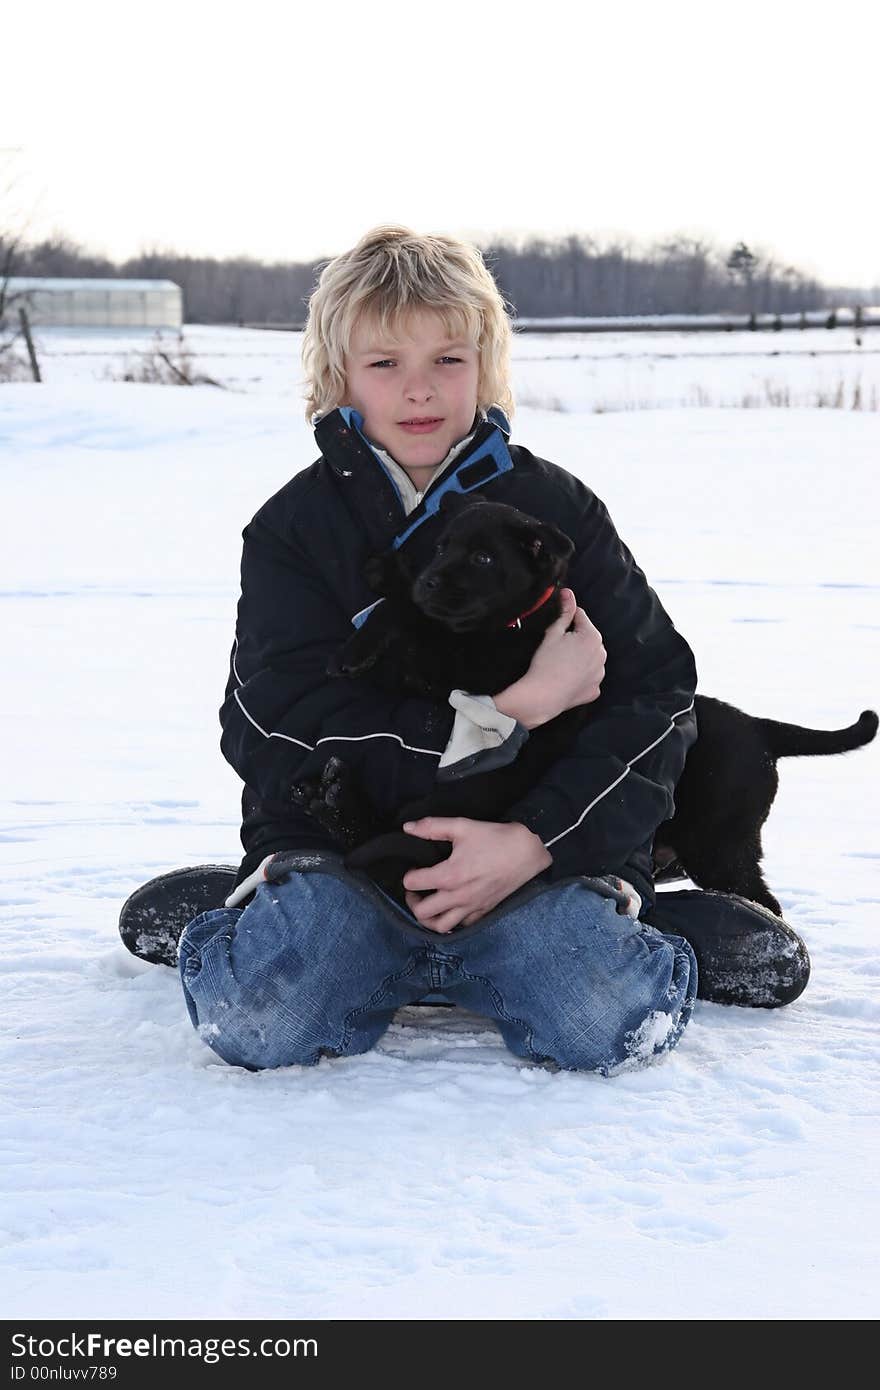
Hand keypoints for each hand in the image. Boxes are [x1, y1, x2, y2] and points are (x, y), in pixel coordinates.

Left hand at [401, 817, 551, 933]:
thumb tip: (408, 828)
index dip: (408, 875)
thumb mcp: (462, 826)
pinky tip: (450, 908)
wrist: (527, 851)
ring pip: (440, 927)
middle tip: (416, 890)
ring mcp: (472, 907)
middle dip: (413, 902)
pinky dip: (452, 920)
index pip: (413, 883)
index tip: (414, 869)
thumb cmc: (495, 838)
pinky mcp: (484, 911)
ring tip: (429, 904)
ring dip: (429, 918)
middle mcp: (458, 896)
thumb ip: (432, 827)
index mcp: (450, 875)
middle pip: (422, 913)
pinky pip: (462, 925)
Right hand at [494, 589, 604, 727]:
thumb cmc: (545, 662)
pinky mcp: (595, 690)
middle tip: (557, 648)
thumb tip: (568, 592)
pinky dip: (581, 676)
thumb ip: (564, 612)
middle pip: (588, 638)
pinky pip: (589, 677)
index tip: (556, 629)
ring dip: (580, 657)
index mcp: (593, 636)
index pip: (581, 617)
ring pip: (590, 658)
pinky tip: (566, 678)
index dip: (567, 620)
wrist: (542, 696)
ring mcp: (600, 674)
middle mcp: (602, 654)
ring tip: (562, 664)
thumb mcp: (553, 633)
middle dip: (576, 639)